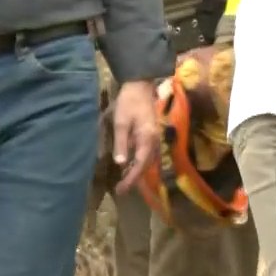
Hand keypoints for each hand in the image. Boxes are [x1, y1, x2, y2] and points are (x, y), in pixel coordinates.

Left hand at [111, 79, 160, 194]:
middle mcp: (154, 141)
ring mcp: (154, 138)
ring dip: (137, 172)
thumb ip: (121, 143)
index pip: (140, 165)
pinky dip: (139, 163)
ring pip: (148, 161)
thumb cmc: (129, 103)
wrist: (140, 85)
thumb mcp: (120, 123)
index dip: (131, 179)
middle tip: (121, 190)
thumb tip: (121, 164)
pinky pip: (147, 154)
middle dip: (134, 179)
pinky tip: (130, 165)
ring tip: (125, 181)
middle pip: (146, 166)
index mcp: (147, 139)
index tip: (121, 190)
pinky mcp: (151, 134)